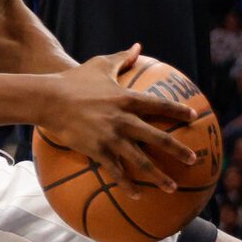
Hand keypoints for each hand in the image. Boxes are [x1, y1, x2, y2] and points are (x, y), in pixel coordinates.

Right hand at [33, 47, 197, 192]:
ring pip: (141, 161)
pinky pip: (116, 172)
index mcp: (127, 99)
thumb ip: (123, 58)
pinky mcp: (97, 151)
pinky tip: (137, 195)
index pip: (160, 105)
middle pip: (158, 138)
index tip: (194, 117)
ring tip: (172, 188)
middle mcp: (124, 120)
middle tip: (193, 159)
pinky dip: (128, 185)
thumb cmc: (73, 80)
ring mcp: (111, 138)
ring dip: (159, 176)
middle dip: (178, 150)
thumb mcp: (100, 65)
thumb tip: (138, 46)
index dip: (178, 111)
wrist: (48, 99)